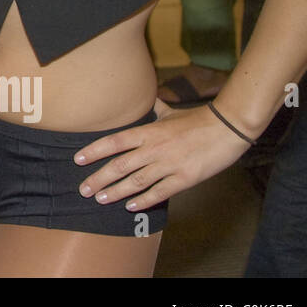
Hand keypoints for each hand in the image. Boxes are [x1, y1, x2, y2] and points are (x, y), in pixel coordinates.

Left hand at [73, 104, 251, 212]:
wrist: (227, 129)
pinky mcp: (184, 179)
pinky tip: (130, 206)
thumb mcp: (170, 112)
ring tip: (101, 199)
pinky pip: (159, 192)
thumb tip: (142, 100)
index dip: (94, 150)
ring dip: (116, 192)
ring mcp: (168, 165)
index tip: (78, 159)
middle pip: (120, 165)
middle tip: (83, 189)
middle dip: (99, 179)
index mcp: (149, 131)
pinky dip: (143, 200)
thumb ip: (153, 110)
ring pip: (136, 182)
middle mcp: (154, 149)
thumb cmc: (197, 120)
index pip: (114, 141)